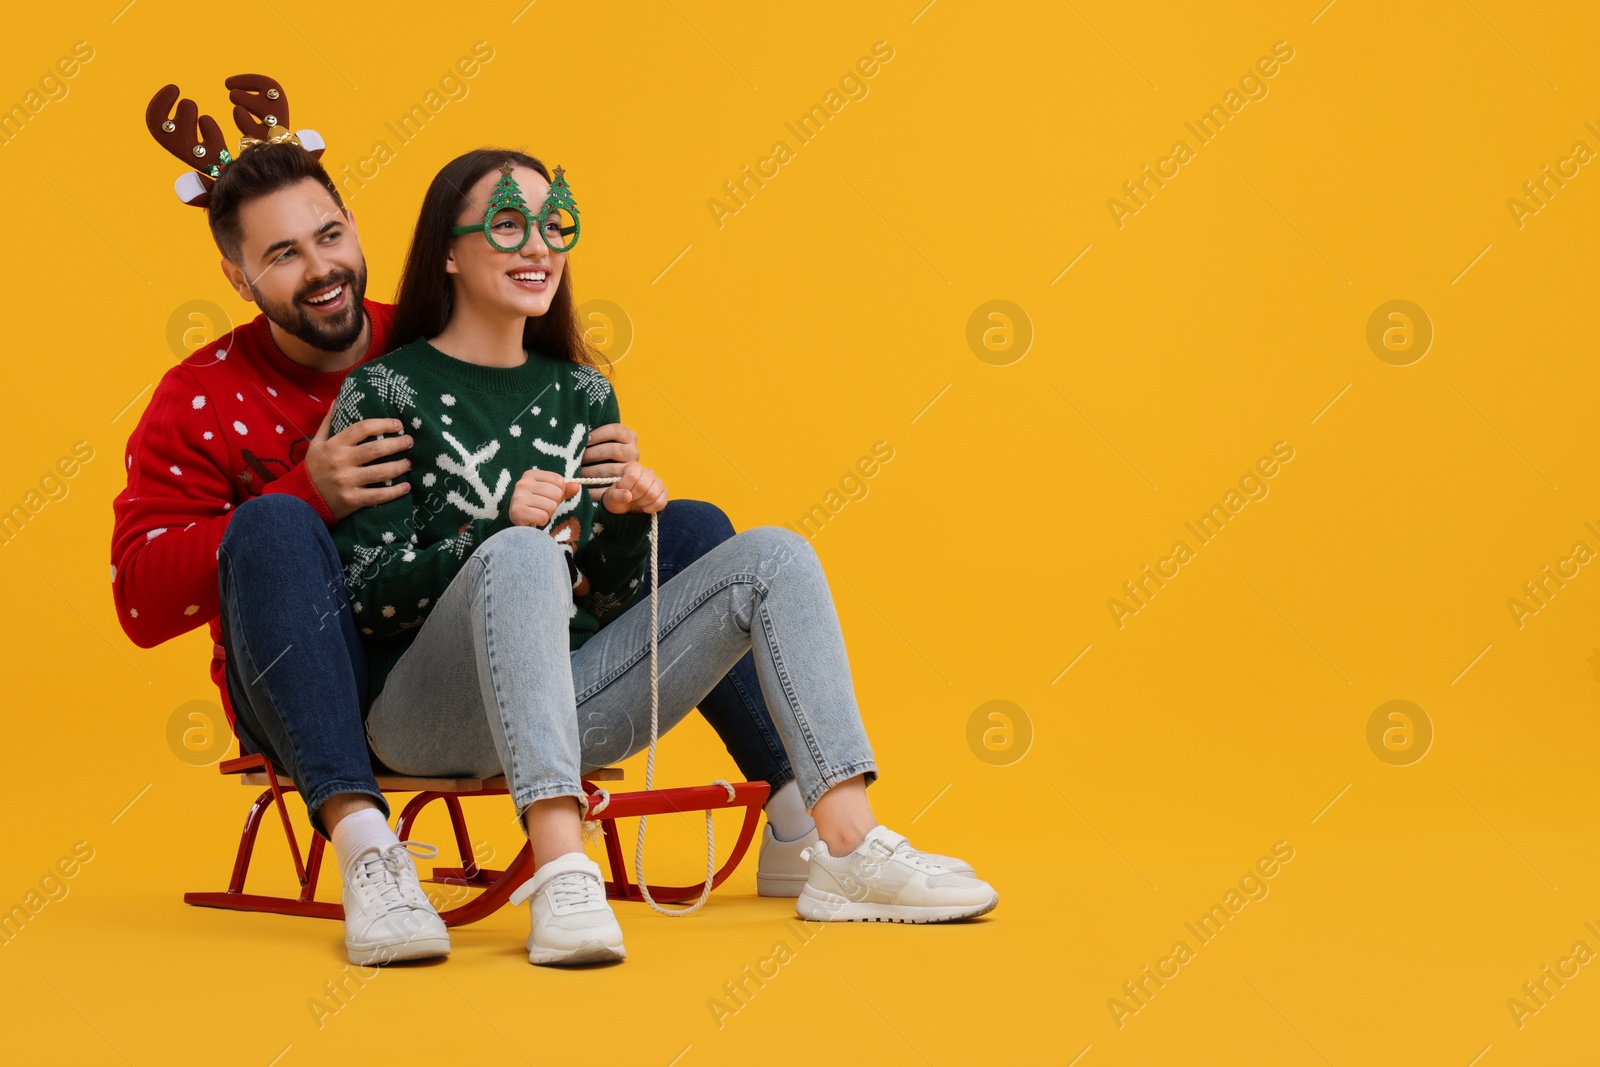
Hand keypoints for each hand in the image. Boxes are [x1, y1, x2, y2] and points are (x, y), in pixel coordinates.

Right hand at [306, 405, 412, 521]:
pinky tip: (406, 487)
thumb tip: (337, 400)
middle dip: (397, 444)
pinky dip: (394, 492)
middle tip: (410, 442)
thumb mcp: (316, 443)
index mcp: (335, 445)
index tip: (398, 425)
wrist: (302, 499)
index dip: (383, 424)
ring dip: (399, 467)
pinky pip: (378, 495)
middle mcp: (341, 461)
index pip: (362, 428)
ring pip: (380, 472)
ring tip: (409, 463)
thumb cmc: (314, 468)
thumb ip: (328, 423)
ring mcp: (346, 481)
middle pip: (376, 449)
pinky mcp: (352, 499)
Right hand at [509, 468, 579, 526]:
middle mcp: (523, 483)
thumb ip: (564, 489)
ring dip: (548, 513)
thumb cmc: (537, 505)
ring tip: (537, 513)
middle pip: (556, 493)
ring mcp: (519, 497)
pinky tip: (533, 519)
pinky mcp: (518, 511)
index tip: (548, 497)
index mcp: (531, 474)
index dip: (559, 492)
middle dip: (554, 504)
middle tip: (542, 507)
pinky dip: (542, 521)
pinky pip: (543, 517)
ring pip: (551, 506)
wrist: (518, 520)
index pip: (559, 480)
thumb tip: (576, 486)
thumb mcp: (551, 494)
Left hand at [580, 422, 639, 502]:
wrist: (620, 474)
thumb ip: (596, 436)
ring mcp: (632, 470)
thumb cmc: (604, 452)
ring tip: (578, 473)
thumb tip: (579, 435)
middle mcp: (633, 452)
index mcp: (629, 437)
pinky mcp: (626, 486)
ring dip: (592, 472)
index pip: (616, 431)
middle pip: (614, 450)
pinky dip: (595, 490)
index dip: (599, 434)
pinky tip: (584, 489)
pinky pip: (610, 489)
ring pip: (612, 470)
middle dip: (593, 454)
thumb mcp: (605, 440)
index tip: (585, 440)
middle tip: (578, 459)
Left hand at [601, 461, 666, 514]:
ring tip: (638, 502)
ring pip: (653, 494)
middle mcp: (647, 472)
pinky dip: (651, 508)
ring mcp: (658, 482)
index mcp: (633, 467)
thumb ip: (615, 496)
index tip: (623, 492)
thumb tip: (627, 495)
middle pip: (643, 486)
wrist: (627, 510)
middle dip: (634, 497)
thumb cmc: (617, 499)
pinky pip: (661, 502)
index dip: (626, 488)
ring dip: (642, 503)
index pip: (632, 475)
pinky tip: (645, 507)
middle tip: (630, 499)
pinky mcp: (664, 493)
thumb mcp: (610, 498)